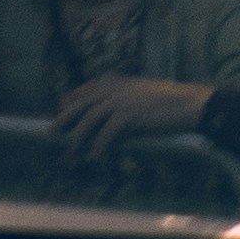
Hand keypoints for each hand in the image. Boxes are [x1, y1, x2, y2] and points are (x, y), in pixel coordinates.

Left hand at [55, 72, 210, 152]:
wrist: (186, 104)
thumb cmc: (166, 101)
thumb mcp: (139, 93)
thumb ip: (122, 97)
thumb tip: (107, 112)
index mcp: (115, 82)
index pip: (85, 91)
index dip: (71, 101)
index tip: (60, 110)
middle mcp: (114, 89)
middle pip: (81, 104)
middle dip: (65, 117)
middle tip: (53, 131)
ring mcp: (120, 101)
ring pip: (89, 119)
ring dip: (78, 136)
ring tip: (71, 150)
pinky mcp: (128, 116)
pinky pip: (107, 133)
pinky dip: (99, 146)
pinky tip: (95, 157)